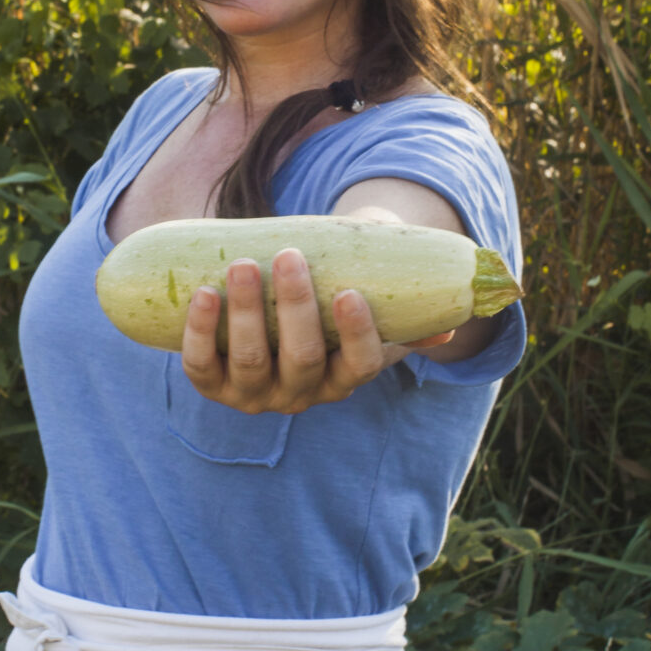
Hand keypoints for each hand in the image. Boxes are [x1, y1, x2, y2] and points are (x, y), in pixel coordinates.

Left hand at [180, 248, 454, 414]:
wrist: (270, 319)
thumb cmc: (333, 301)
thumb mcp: (372, 311)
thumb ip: (407, 312)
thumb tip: (450, 327)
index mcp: (346, 377)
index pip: (360, 365)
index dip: (356, 334)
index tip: (349, 293)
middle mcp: (302, 394)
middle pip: (302, 358)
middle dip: (295, 307)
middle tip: (291, 256)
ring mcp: (254, 394)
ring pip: (250, 361)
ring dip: (245, 313)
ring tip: (242, 265)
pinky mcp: (213, 384)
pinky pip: (201, 366)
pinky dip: (200, 332)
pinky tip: (202, 293)